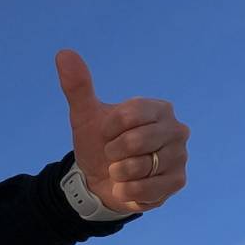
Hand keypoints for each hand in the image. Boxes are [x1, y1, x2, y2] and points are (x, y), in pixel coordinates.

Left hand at [56, 49, 187, 212]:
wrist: (99, 180)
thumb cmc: (98, 143)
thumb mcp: (85, 116)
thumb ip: (78, 86)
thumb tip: (64, 53)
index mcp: (158, 108)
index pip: (128, 116)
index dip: (107, 130)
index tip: (105, 134)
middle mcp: (176, 129)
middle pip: (135, 142)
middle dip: (112, 152)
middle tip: (113, 154)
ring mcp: (180, 156)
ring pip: (140, 167)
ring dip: (118, 173)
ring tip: (121, 170)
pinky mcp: (177, 181)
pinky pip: (146, 189)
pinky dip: (126, 191)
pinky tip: (126, 186)